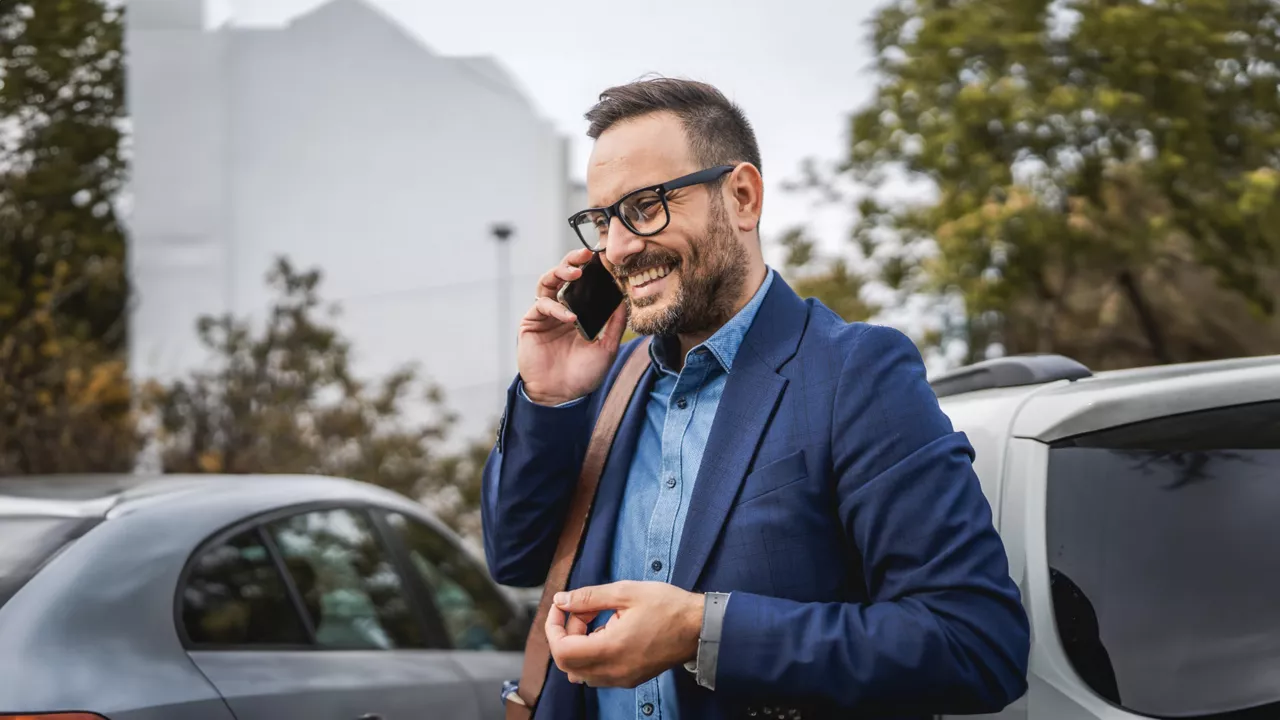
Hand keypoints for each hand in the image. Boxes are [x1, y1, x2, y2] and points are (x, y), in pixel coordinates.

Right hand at [518, 248, 628, 405]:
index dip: (591, 271)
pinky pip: (541, 305)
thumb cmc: (583, 375)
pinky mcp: (531, 322)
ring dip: (560, 273)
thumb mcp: (607, 348)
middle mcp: (562, 310)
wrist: (560, 396)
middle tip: (585, 254)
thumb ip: (614, 324)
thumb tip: (625, 299)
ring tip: (575, 273)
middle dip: (573, 262)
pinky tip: (569, 317)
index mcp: (580, 313)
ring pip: (548, 282)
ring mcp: (545, 315)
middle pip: (564, 276)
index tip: (604, 260)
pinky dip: (556, 308)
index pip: (584, 284)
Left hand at [545, 581, 703, 687]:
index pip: (562, 650)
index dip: (553, 628)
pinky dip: (593, 652)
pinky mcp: (629, 679)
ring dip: (579, 644)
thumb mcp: (626, 592)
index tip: (561, 607)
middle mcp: (613, 670)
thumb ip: (589, 597)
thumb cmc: (668, 607)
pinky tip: (610, 631)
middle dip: (566, 633)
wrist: (699, 627)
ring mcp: (621, 678)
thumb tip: (560, 600)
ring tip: (598, 618)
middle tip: (582, 609)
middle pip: (567, 663)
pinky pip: (597, 672)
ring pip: (581, 670)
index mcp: (611, 648)